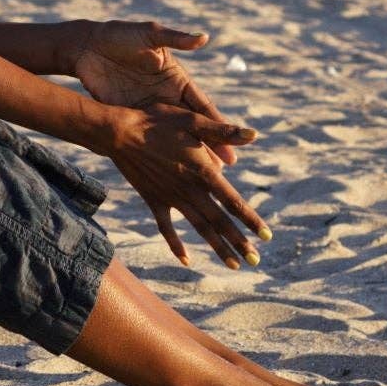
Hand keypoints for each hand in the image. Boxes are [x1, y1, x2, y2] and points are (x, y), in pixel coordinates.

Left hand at [70, 19, 242, 164]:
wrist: (86, 46)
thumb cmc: (121, 35)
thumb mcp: (150, 34)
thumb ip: (175, 39)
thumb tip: (204, 38)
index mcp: (177, 79)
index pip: (202, 105)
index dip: (218, 122)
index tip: (237, 138)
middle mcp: (166, 98)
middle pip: (191, 127)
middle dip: (208, 146)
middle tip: (224, 167)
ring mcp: (147, 110)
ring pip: (171, 138)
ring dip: (185, 155)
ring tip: (200, 175)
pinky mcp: (128, 116)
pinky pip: (147, 137)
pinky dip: (157, 154)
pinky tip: (166, 169)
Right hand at [104, 103, 266, 270]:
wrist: (119, 133)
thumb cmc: (157, 121)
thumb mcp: (192, 119)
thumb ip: (223, 131)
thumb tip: (254, 134)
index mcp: (203, 171)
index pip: (233, 201)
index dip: (250, 219)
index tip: (267, 236)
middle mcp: (190, 189)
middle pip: (219, 221)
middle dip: (239, 242)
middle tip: (256, 260)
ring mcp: (171, 197)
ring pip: (199, 227)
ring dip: (218, 247)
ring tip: (234, 265)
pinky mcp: (154, 199)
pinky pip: (166, 227)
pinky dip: (175, 244)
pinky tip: (186, 260)